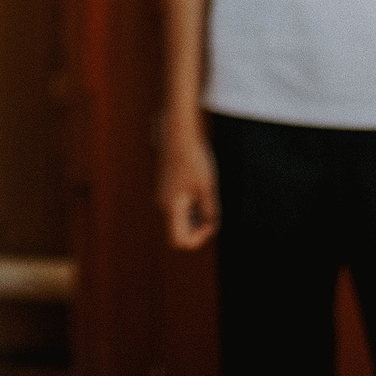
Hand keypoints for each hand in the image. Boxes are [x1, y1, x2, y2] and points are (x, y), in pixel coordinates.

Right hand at [158, 120, 219, 250]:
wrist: (178, 135)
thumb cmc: (194, 161)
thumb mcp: (207, 188)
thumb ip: (209, 211)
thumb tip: (211, 227)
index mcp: (171, 207)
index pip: (179, 240)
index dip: (197, 239)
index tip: (210, 224)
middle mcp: (163, 205)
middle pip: (179, 230)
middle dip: (198, 228)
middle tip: (213, 212)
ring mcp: (163, 196)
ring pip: (179, 218)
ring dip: (195, 217)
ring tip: (208, 196)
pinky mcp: (165, 188)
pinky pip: (177, 207)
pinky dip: (190, 207)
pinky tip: (201, 190)